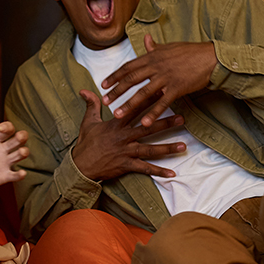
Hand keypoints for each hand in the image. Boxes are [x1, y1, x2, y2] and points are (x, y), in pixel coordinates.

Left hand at [0, 107, 29, 188]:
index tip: (1, 128)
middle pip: (18, 139)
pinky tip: (20, 173)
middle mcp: (1, 150)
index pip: (6, 129)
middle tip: (19, 136)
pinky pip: (15, 175)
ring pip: (21, 154)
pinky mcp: (4, 176)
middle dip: (21, 136)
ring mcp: (4, 162)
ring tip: (21, 152)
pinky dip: (20, 174)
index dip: (7, 126)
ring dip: (24, 152)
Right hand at [71, 89, 185, 181]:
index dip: (149, 100)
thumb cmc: (85, 144)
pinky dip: (158, 172)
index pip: (135, 109)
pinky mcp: (126, 165)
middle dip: (165, 123)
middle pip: (147, 128)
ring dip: (168, 148)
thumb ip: (92, 105)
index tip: (162, 92)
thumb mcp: (88, 122)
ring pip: (150, 149)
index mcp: (116, 124)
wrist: (80, 166)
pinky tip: (172, 174)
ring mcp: (126, 152)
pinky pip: (145, 169)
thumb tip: (84, 89)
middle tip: (182, 118)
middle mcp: (123, 137)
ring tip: (183, 146)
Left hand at [101, 33, 217, 126]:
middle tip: (104, 101)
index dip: (115, 76)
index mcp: (152, 57)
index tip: (103, 84)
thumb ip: (155, 46)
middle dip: (116, 91)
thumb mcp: (170, 47)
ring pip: (143, 93)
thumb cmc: (190, 52)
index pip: (128, 67)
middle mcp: (156, 66)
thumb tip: (146, 39)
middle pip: (131, 80)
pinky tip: (145, 123)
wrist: (210, 57)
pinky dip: (153, 113)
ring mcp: (166, 77)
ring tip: (117, 114)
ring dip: (129, 104)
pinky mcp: (177, 88)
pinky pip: (162, 102)